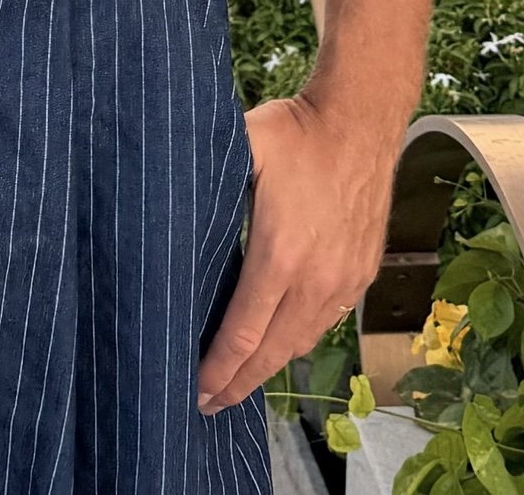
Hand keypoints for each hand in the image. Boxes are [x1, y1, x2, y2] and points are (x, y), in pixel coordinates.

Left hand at [196, 89, 396, 414]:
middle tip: (207, 405)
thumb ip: (207, 183)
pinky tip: (278, 344)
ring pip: (301, 343)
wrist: (361, 119)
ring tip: (239, 383)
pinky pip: (326, 322)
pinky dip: (298, 341)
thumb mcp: (241, 147)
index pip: (242, 334)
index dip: (217, 369)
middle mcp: (315, 279)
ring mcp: (343, 281)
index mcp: (280, 255)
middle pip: (271, 354)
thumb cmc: (298, 130)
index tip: (194, 391)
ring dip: (269, 369)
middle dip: (237, 385)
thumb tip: (162, 203)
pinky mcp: (361, 274)